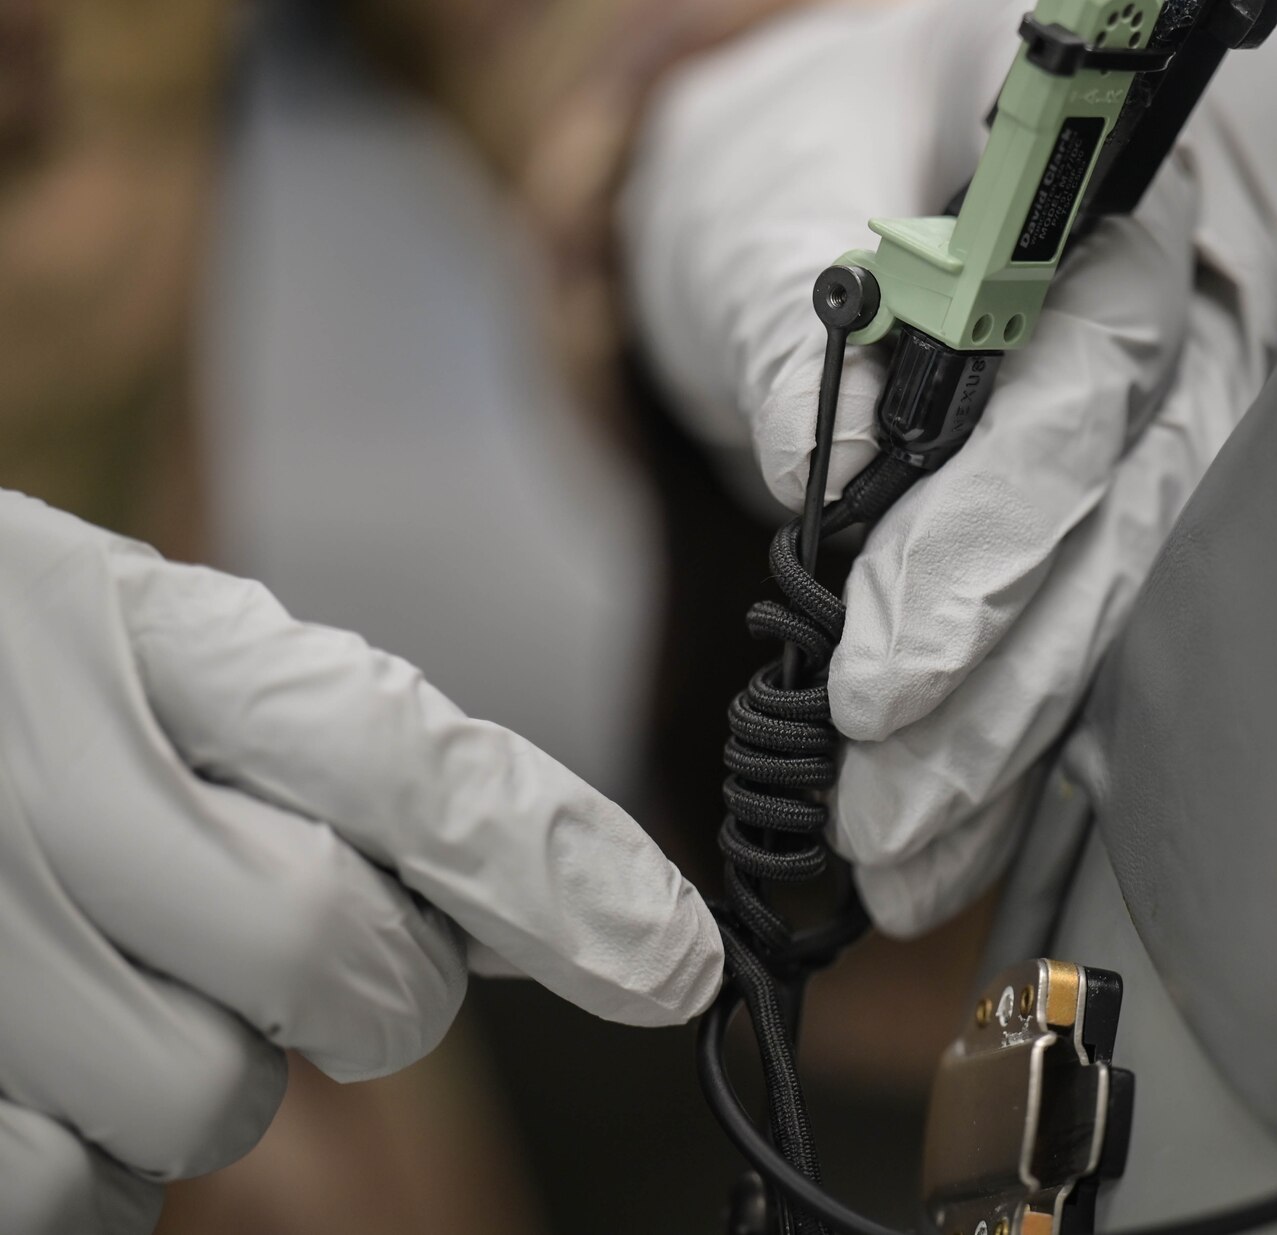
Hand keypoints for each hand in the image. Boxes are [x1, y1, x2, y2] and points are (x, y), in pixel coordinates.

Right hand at [0, 493, 721, 1233]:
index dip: (547, 864)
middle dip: (354, 981)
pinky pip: (70, 1194)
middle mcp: (37, 778)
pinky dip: (79, 1154)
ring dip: (197, 1066)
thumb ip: (329, 752)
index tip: (680, 965)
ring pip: (209, 1106)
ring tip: (91, 974)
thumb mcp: (137, 651)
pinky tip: (27, 1053)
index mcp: (123, 628)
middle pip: (338, 971)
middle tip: (254, 928)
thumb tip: (548, 899)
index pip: (388, 753)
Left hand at [625, 0, 1276, 934]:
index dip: (1000, 531)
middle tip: (889, 802)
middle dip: (1010, 676)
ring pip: (1133, 582)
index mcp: (1132, 161)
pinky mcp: (1146, 472)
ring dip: (1019, 733)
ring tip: (905, 847)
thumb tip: (819, 468)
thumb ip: (798, 306)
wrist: (836, 158)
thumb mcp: (779, 181)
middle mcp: (1202, 281)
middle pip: (1137, 504)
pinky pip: (1111, 606)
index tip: (890, 670)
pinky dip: (1030, 724)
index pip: (1099, 367)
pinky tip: (962, 822)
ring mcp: (1192, 386)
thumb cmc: (813, 132)